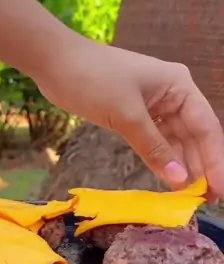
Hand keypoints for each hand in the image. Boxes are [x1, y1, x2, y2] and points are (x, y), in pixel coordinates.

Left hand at [39, 37, 223, 199]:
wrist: (55, 62)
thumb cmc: (93, 79)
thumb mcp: (126, 116)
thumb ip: (154, 149)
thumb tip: (180, 180)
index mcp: (179, 86)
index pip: (207, 128)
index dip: (215, 161)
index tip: (219, 191)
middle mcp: (174, 94)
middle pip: (195, 136)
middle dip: (201, 167)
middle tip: (205, 202)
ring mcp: (155, 104)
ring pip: (177, 140)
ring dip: (182, 166)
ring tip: (190, 197)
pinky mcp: (137, 113)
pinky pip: (157, 140)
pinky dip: (162, 158)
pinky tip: (168, 179)